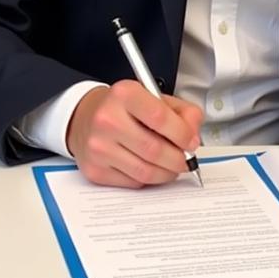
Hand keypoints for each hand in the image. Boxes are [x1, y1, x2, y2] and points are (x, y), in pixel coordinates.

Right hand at [66, 81, 202, 187]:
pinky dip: (149, 179)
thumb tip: (193, 136)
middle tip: (186, 159)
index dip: (182, 134)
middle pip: (154, 149)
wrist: (84, 118)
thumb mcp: (154, 97)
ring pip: (145, 171)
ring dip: (167, 173)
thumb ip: (182, 112)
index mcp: (124, 94)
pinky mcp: (95, 170)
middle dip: (178, 159)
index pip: (160, 117)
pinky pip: (133, 182)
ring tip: (172, 166)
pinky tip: (151, 168)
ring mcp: (99, 147)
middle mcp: (107, 119)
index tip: (192, 142)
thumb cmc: (123, 108)